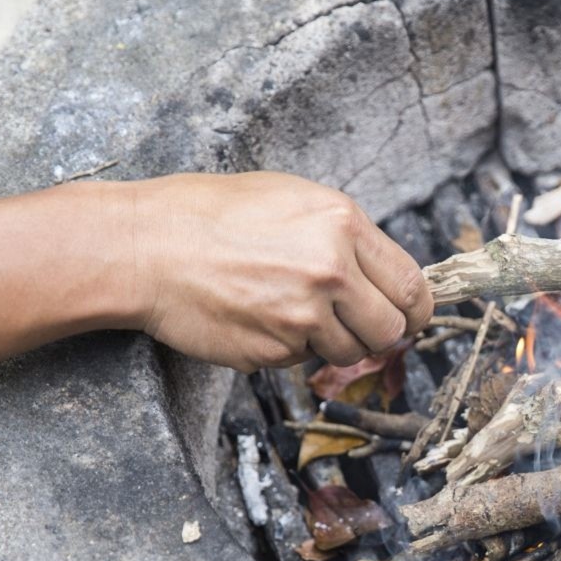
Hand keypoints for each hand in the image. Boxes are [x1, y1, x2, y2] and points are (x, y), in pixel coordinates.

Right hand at [131, 172, 432, 371]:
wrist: (143, 247)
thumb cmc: (212, 214)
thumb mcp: (293, 199)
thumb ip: (347, 237)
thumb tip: (388, 277)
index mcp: (343, 226)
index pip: (411, 285)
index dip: (417, 308)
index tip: (412, 316)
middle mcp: (331, 272)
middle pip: (390, 328)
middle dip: (378, 331)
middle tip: (355, 322)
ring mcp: (302, 317)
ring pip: (350, 352)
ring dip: (332, 342)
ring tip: (291, 309)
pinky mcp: (273, 351)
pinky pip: (303, 361)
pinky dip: (289, 348)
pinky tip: (258, 317)